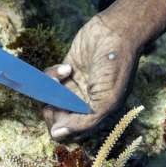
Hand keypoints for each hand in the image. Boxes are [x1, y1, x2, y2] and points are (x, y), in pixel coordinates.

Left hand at [43, 0, 165, 140]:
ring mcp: (74, 88)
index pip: (70, 134)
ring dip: (50, 90)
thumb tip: (57, 134)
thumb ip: (84, 122)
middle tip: (57, 96)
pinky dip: (52, 75)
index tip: (60, 114)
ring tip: (63, 76)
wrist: (116, 32)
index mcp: (97, 116)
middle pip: (57, 119)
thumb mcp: (106, 100)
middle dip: (52, 109)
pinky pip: (48, 81)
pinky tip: (67, 67)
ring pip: (50, 100)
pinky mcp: (66, 72)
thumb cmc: (117, 67)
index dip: (61, 127)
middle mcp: (84, 105)